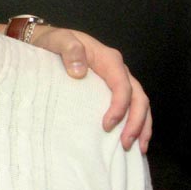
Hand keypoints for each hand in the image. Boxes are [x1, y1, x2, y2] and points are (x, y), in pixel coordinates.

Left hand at [29, 25, 151, 152]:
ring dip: (142, 126)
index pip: (123, 85)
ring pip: (140, 104)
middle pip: (138, 97)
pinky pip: (130, 106)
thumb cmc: (55, 41)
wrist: (49, 41)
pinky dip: (135, 123)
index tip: (107, 125)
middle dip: (137, 122)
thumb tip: (79, 72)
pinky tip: (132, 139)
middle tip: (126, 144)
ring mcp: (117, 80)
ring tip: (138, 148)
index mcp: (109, 59)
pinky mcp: (111, 89)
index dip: (119, 106)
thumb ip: (70, 51)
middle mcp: (118, 70)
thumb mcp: (60, 41)